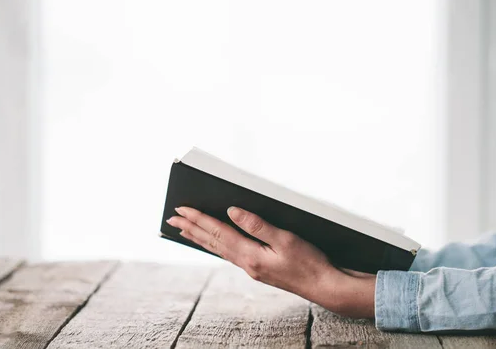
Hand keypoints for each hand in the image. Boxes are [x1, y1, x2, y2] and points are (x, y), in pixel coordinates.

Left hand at [166, 206, 375, 317]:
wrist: (323, 285)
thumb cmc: (309, 263)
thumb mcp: (285, 239)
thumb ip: (257, 225)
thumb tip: (232, 212)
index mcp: (250, 255)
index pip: (218, 232)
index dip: (198, 219)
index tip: (181, 210)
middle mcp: (246, 263)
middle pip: (212, 242)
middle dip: (191, 229)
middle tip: (172, 219)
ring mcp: (251, 268)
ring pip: (218, 249)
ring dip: (200, 238)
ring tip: (185, 230)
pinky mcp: (258, 269)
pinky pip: (228, 255)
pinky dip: (215, 246)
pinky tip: (214, 244)